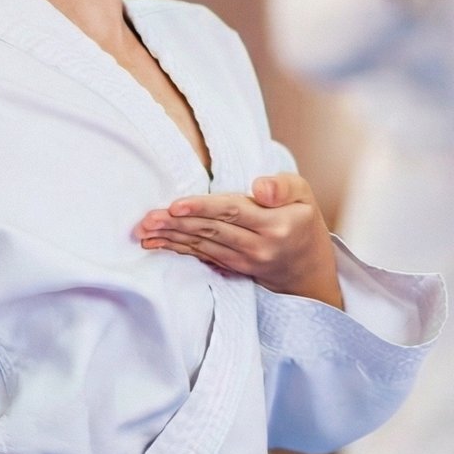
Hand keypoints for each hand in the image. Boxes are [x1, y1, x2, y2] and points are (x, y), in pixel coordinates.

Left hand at [137, 171, 343, 307]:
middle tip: (147, 219)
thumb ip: (283, 186)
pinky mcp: (233, 267)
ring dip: (170, 237)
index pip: (234, 212)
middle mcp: (258, 245)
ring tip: (144, 231)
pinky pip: (202, 255)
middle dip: (176, 224)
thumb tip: (260, 186)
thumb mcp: (304, 195)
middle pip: (211, 230)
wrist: (308, 268)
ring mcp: (244, 260)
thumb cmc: (302, 221)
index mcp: (275, 224)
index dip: (202, 208)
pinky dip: (178, 249)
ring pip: (202, 245)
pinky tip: (157, 244)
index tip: (175, 205)